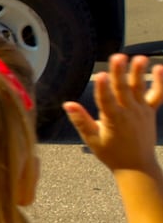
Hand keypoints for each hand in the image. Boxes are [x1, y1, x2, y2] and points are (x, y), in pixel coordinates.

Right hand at [65, 54, 162, 174]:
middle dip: (120, 72)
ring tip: (139, 58)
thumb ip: (81, 120)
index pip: (106, 100)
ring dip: (139, 72)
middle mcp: (129, 113)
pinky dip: (159, 82)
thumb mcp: (92, 139)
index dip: (102, 87)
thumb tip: (68, 104)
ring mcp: (142, 111)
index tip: (100, 74)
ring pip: (140, 88)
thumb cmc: (112, 154)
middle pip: (123, 89)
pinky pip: (157, 95)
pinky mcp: (150, 111)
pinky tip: (159, 68)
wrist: (138, 166)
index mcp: (113, 120)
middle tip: (117, 57)